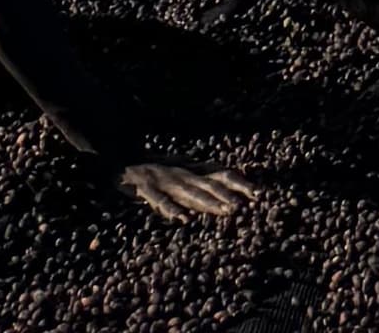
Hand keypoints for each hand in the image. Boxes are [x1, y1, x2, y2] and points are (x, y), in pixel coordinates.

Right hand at [114, 159, 258, 220]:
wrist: (118, 159)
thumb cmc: (151, 170)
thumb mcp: (178, 171)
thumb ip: (198, 177)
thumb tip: (224, 175)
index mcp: (189, 172)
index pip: (219, 175)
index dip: (239, 183)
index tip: (261, 193)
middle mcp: (181, 174)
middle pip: (209, 184)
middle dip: (230, 195)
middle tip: (249, 206)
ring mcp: (164, 179)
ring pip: (190, 192)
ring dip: (210, 202)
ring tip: (228, 211)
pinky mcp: (145, 187)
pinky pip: (160, 200)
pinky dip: (172, 209)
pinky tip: (183, 220)